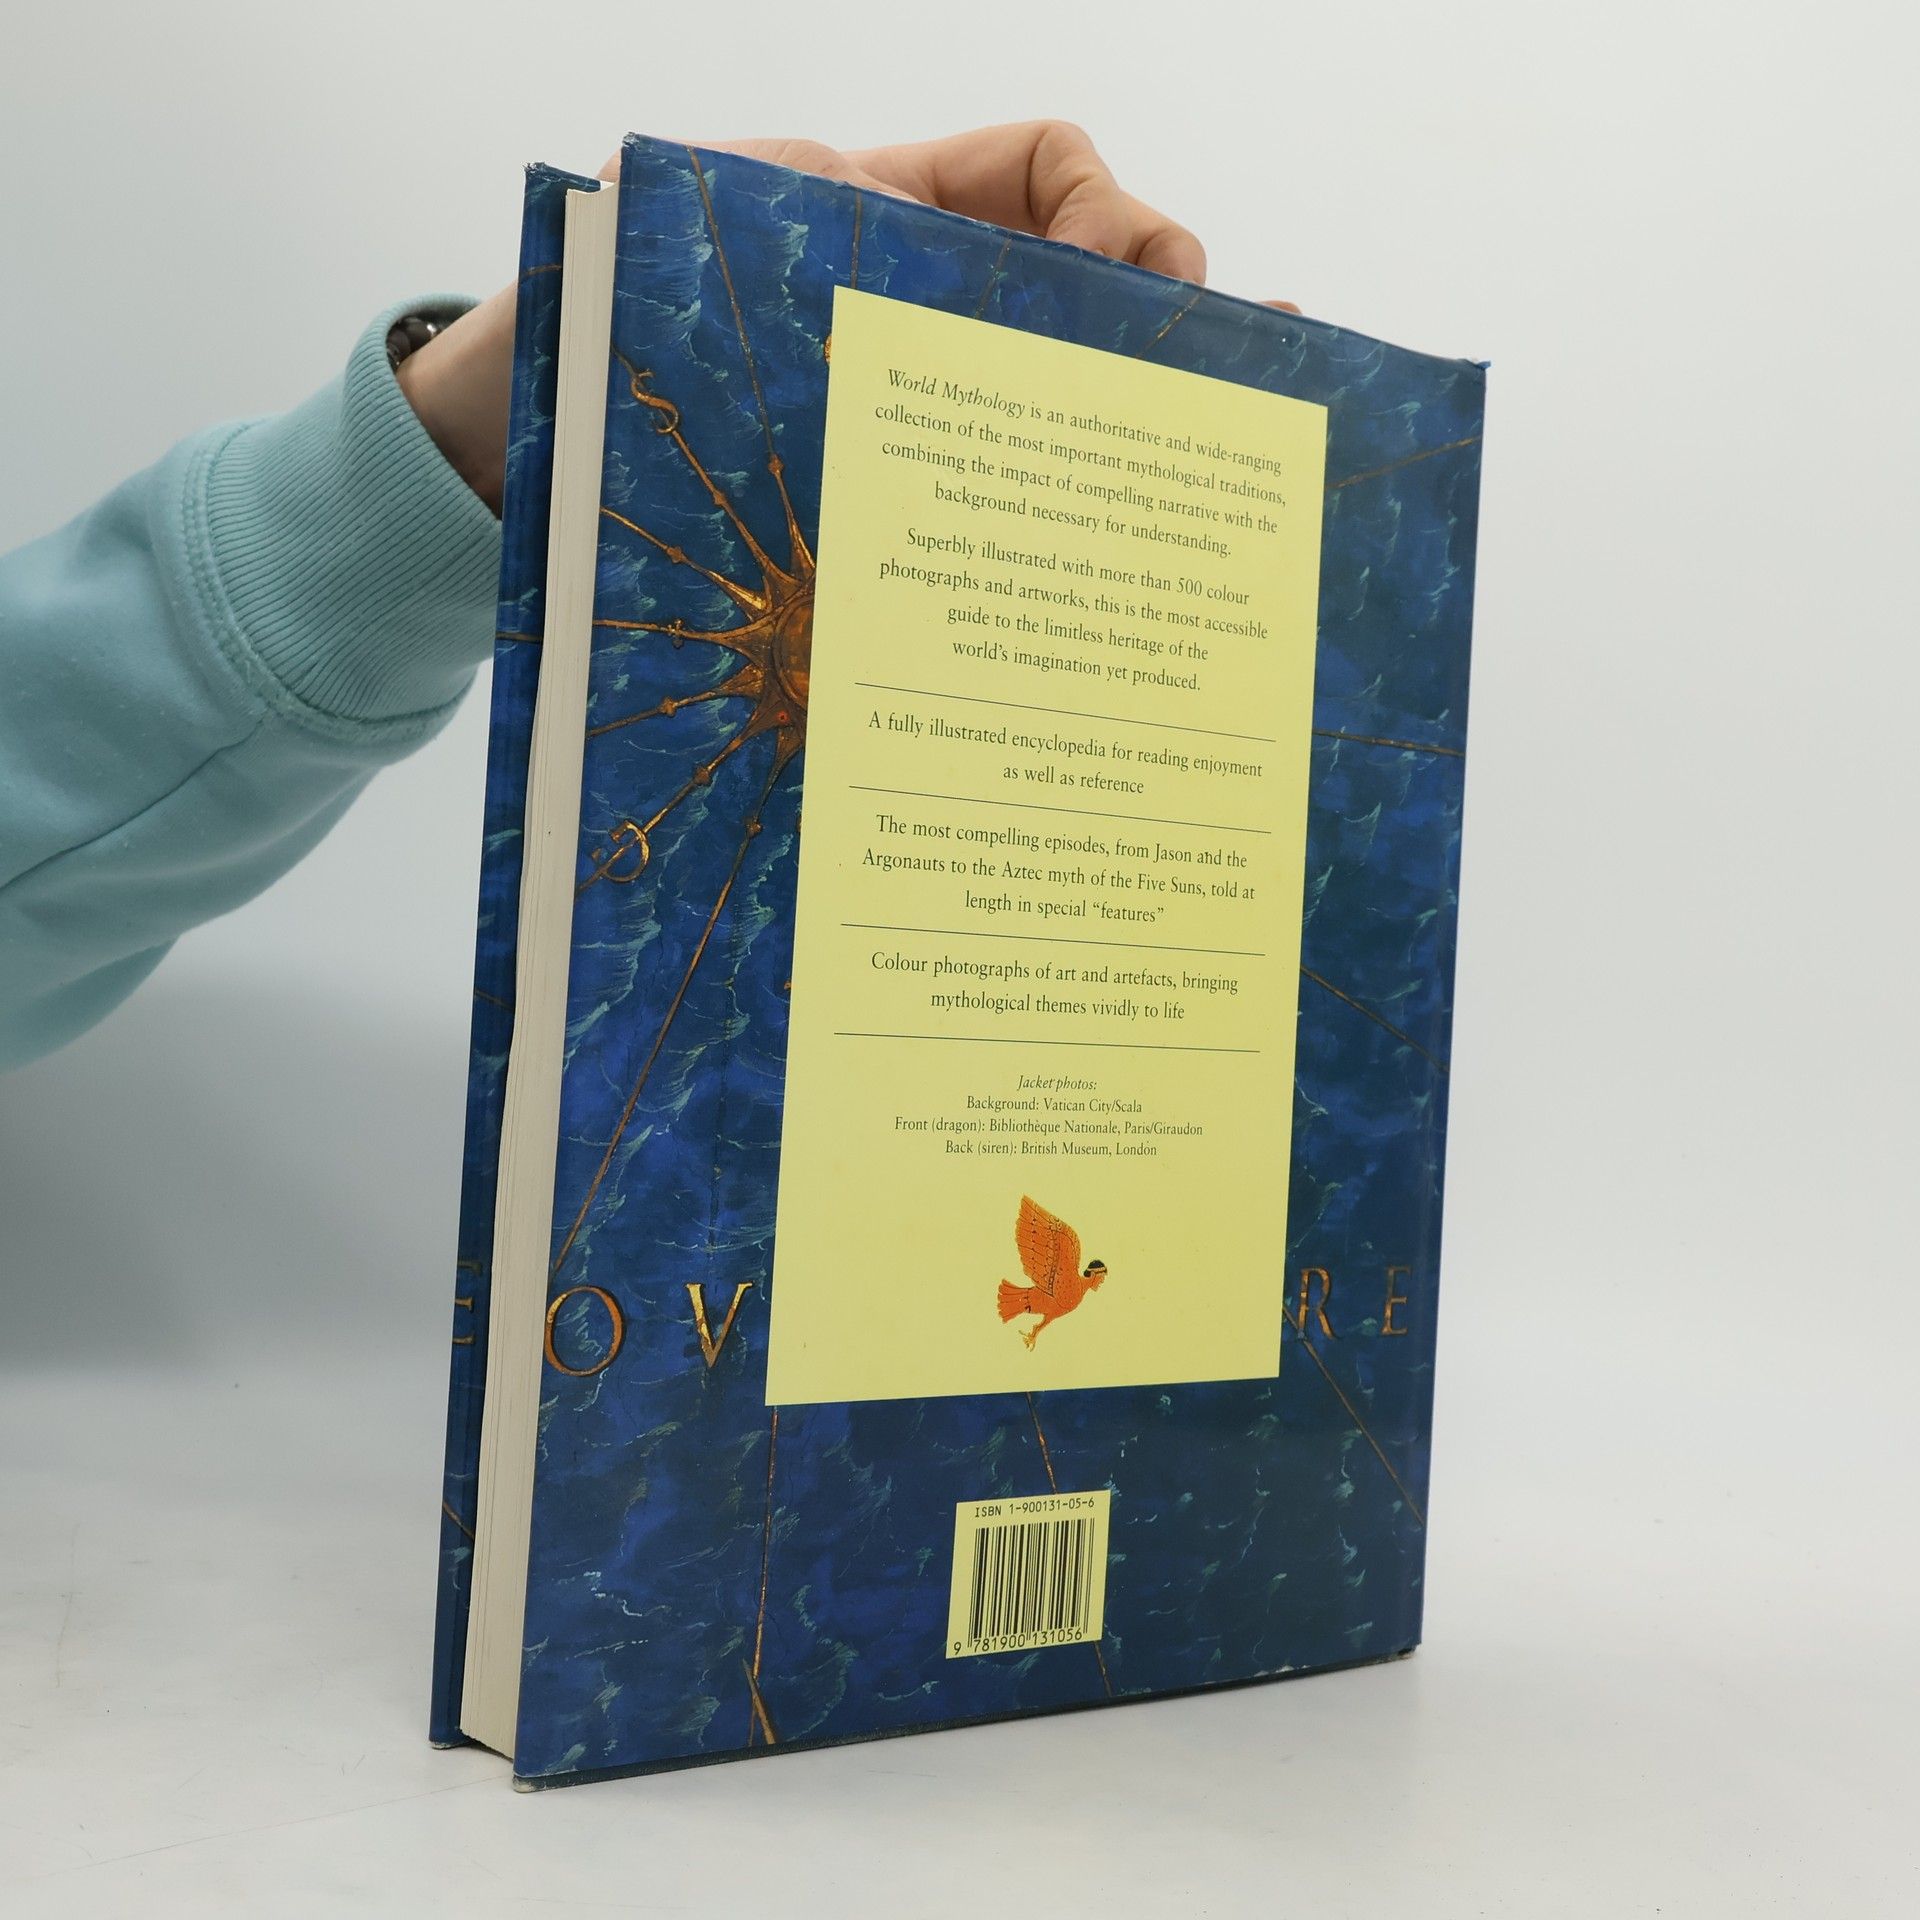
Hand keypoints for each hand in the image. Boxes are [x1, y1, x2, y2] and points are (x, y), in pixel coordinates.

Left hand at [400, 124, 1207, 509]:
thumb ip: (810, 197)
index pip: (1042, 172)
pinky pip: (985, 523)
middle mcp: (918, 322)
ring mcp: (908, 422)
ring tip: (1227, 495)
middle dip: (1175, 341)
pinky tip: (1107, 597)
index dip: (1110, 208)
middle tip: (1242, 395)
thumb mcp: (691, 204)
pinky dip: (1052, 550)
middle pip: (1082, 311)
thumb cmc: (588, 306)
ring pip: (1052, 427)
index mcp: (890, 220)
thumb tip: (932, 215)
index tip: (1138, 277)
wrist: (506, 441)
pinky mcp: (882, 518)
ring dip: (1137, 451)